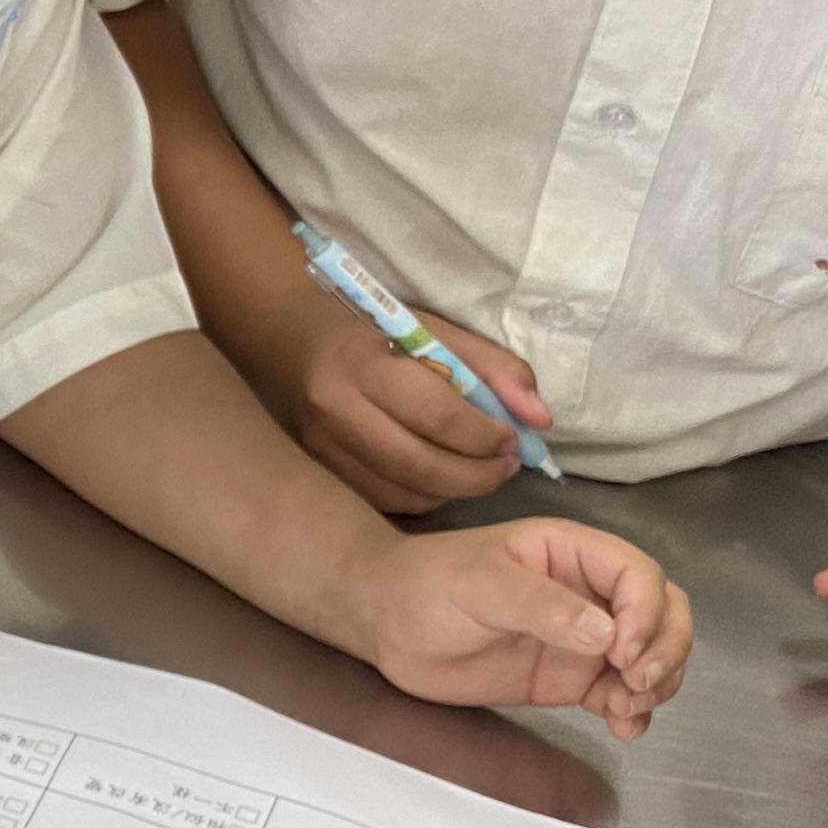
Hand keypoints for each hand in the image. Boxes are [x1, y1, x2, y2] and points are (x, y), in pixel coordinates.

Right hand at [267, 285, 551, 512]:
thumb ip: (493, 368)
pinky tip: (438, 477)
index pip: (439, 417)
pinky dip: (422, 496)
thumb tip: (539, 419)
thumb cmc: (369, 326)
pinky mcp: (318, 471)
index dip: (487, 436)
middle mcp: (335, 411)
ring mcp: (320, 448)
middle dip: (478, 475)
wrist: (287, 334)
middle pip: (422, 466)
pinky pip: (384, 500)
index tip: (513, 438)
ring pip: (404, 493)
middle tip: (507, 465)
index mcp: (363, 364)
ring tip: (478, 471)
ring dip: (454, 491)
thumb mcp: (433, 329)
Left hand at [345, 518, 689, 736]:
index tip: (623, 650)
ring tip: (628, 708)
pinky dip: (634, 711)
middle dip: (665, 647)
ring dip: (657, 682)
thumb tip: (605, 633)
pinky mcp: (569, 678)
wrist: (386, 625)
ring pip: (651, 655)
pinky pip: (619, 694)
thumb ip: (540, 606)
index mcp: (571, 552)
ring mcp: (582, 638)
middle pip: (662, 612)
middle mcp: (587, 592)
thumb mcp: (478, 584)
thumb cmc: (425, 584)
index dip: (646, 612)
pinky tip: (624, 726)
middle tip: (637, 682)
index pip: (638, 574)